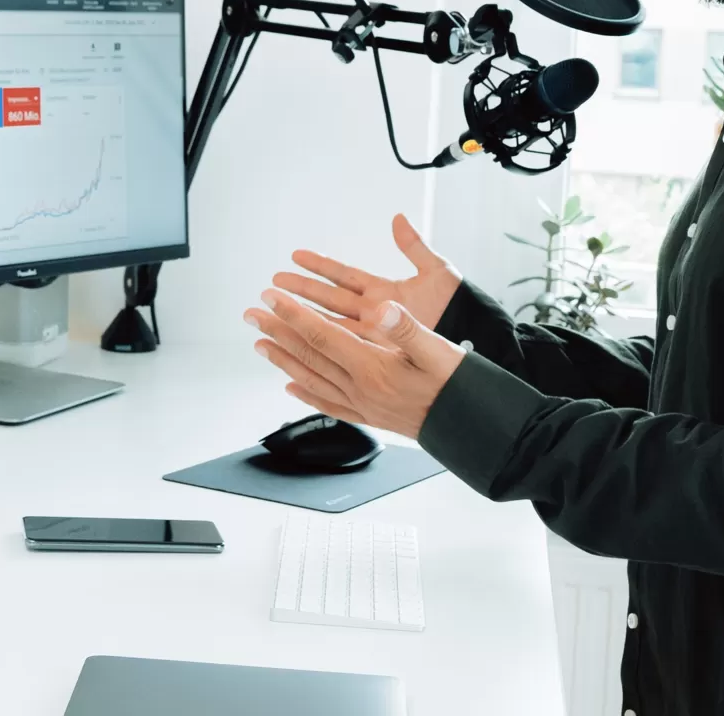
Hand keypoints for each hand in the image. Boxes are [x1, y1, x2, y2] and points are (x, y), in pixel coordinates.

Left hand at [244, 290, 466, 440]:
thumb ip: (408, 329)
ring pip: (312, 379)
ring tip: (260, 345)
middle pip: (309, 355)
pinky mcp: (370, 416)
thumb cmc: (459, 386)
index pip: (323, 335)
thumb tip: (384, 309)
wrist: (472, 428)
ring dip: (283, 360)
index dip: (293, 313)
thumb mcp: (439, 351)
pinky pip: (328, 403)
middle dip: (278, 331)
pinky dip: (306, 393)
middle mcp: (361, 389)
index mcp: (374, 368)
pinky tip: (292, 387)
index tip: (270, 296)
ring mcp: (363, 405)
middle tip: (252, 314)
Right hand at [274, 214, 464, 331]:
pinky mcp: (377, 353)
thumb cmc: (460, 307)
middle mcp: (373, 313)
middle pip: (328, 299)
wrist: (475, 338)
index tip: (296, 256)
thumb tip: (398, 220)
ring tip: (275, 310)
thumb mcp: (437, 271)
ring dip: (302, 317)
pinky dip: (321, 346)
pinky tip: (300, 347)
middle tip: (273, 283)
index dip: (320, 265)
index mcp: (384, 291)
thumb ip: (414, 246)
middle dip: (300, 290)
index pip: (343, 275)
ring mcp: (373, 334)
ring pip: (329, 323)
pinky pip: (343, 349)